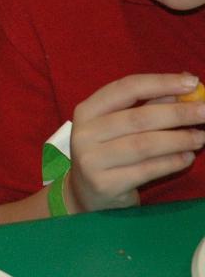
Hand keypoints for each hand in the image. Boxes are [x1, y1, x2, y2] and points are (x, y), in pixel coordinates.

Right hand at [67, 73, 204, 211]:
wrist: (87, 193)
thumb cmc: (109, 152)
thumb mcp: (120, 125)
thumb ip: (148, 105)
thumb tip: (184, 83)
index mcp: (87, 111)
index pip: (126, 89)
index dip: (160, 83)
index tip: (192, 83)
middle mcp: (84, 133)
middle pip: (138, 118)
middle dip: (177, 113)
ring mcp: (91, 160)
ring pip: (144, 145)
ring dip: (178, 140)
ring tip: (200, 137)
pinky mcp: (104, 184)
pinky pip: (146, 170)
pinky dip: (171, 162)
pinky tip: (187, 158)